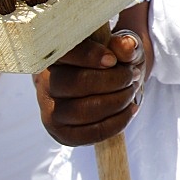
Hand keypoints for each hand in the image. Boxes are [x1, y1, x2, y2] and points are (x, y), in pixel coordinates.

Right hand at [34, 30, 146, 145]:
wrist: (110, 85)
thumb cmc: (113, 62)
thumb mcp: (121, 48)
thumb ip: (125, 45)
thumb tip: (127, 47)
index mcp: (57, 56)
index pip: (64, 54)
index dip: (89, 56)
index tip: (113, 60)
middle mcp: (46, 83)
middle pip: (75, 84)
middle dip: (113, 80)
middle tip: (132, 75)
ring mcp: (51, 110)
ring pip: (81, 111)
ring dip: (117, 102)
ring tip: (131, 91)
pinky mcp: (62, 132)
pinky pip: (88, 134)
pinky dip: (115, 123)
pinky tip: (129, 109)